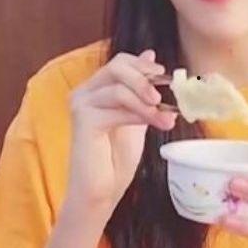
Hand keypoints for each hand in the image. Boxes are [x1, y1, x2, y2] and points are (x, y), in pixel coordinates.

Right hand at [62, 49, 177, 223]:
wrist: (101, 191)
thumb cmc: (116, 158)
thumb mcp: (137, 116)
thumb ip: (142, 91)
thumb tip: (150, 56)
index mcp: (96, 89)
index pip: (120, 61)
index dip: (144, 66)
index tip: (165, 77)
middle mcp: (84, 92)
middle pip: (117, 66)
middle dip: (144, 79)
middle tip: (162, 97)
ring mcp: (81, 104)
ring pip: (119, 88)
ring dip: (148, 103)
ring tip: (166, 119)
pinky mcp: (83, 119)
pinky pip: (117, 107)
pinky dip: (140, 113)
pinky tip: (155, 124)